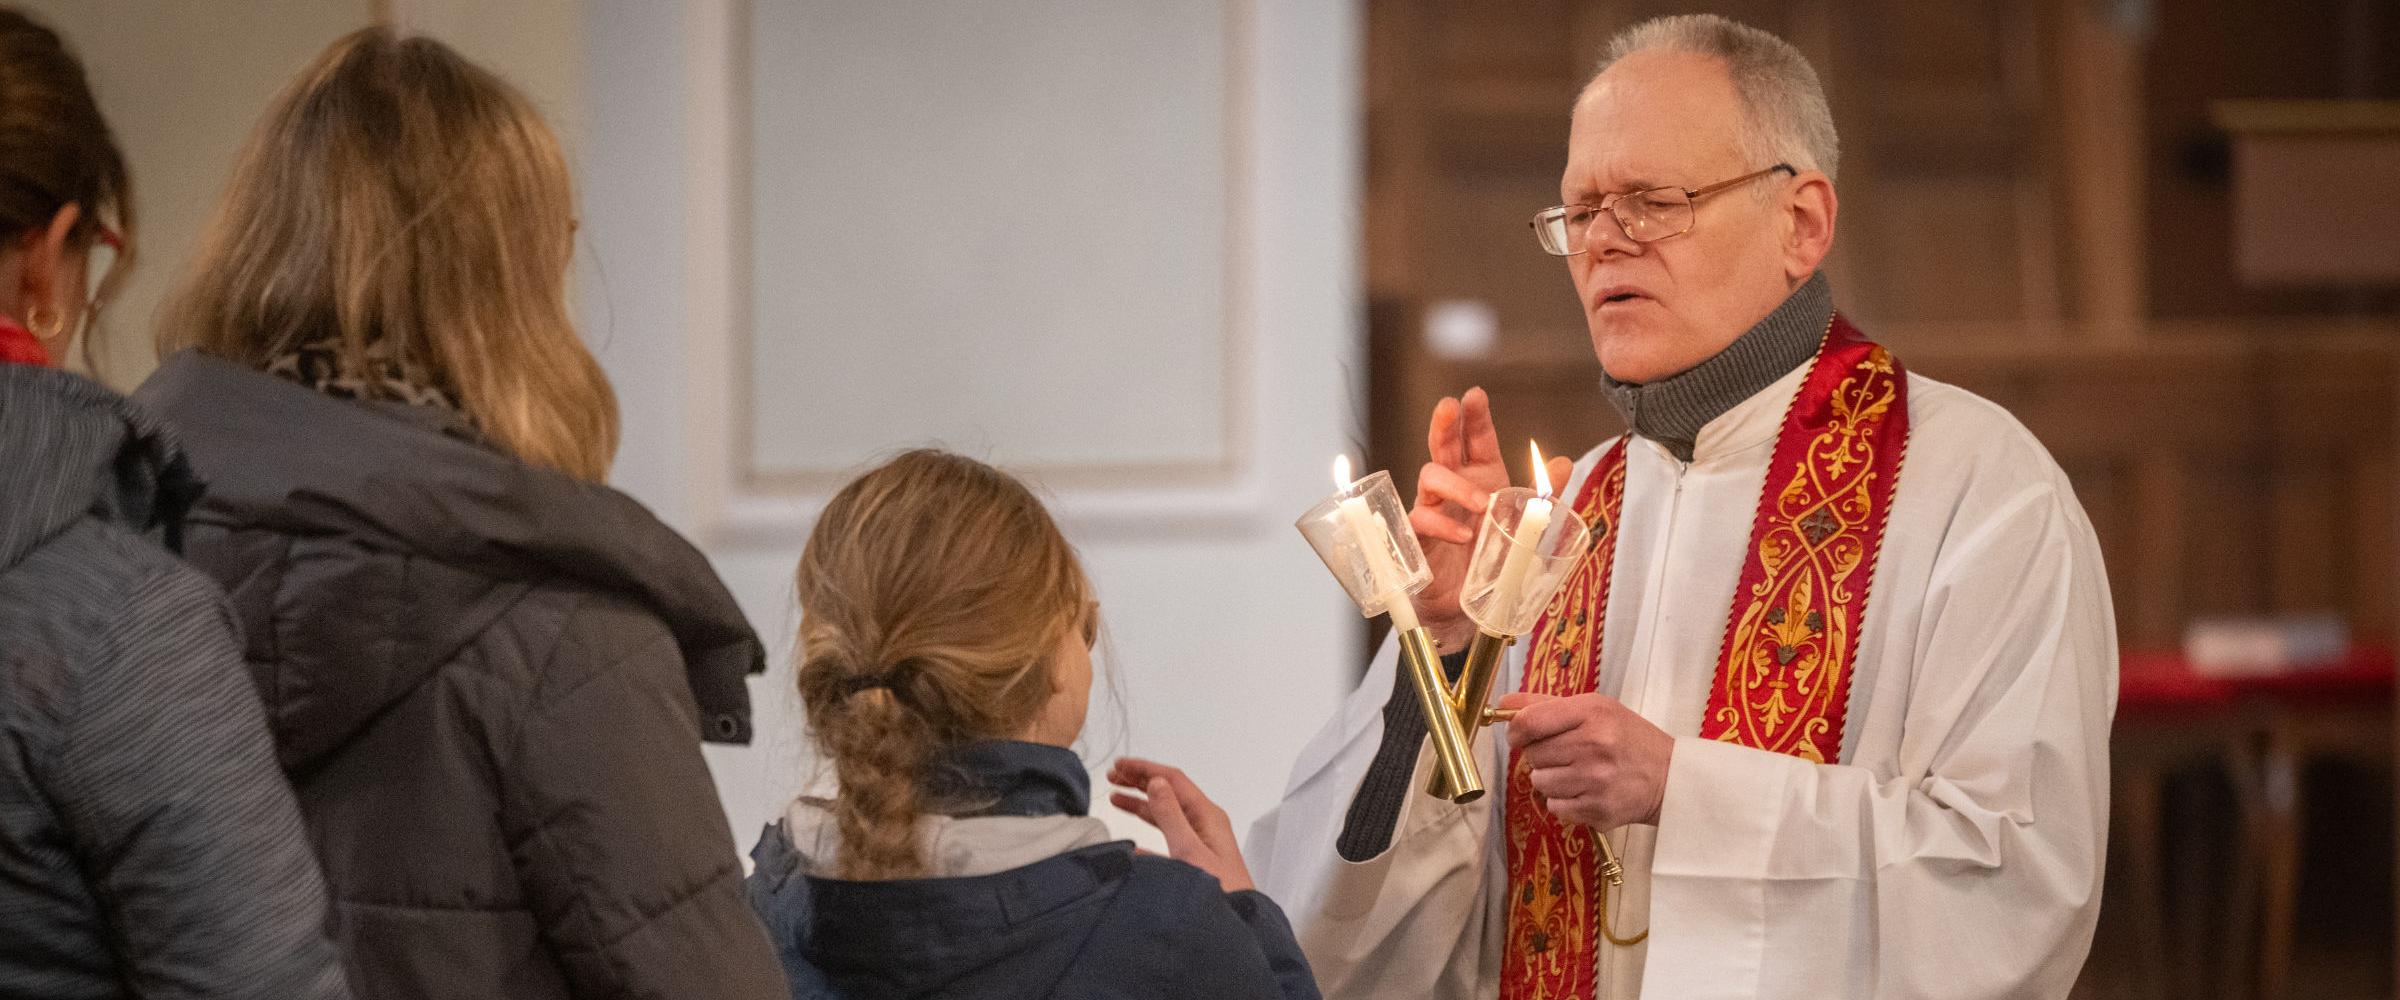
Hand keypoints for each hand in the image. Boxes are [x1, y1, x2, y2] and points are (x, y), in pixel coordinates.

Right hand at [1107, 758, 1254, 892]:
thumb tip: (1156, 783)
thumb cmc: (1220, 890)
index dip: (1145, 769)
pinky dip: (1147, 835)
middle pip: (1169, 793)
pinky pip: (1166, 839)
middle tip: (1113, 777)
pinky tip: (1131, 843)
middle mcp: (1204, 824)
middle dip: (1140, 782)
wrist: (1236, 925)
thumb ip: (1171, 816)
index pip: (1173, 780)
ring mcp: (1200, 841)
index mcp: (1207, 815)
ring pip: (1165, 814)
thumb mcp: (1189, 850)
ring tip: (1115, 798)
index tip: (1120, 766)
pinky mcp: (1194, 860)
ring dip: (1141, 804)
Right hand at [1410, 388, 1575, 649]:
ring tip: (1482, 504)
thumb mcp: (1524, 527)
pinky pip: (1422, 518)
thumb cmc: (1491, 561)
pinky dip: (1445, 525)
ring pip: (1430, 476)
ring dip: (1457, 485)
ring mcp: (1434, 508)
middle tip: (1449, 406)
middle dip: (1445, 424)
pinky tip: (1465, 535)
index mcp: (1481, 478)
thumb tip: (1562, 463)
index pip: (1476, 440)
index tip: (1475, 395)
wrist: (1467, 607)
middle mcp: (1455, 487)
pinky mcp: (1419, 535)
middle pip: (1443, 445)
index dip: (1475, 417)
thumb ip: (1543, 497)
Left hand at [1498, 691, 1674, 829]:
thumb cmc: (1628, 739)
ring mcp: (1596, 780)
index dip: (1516, 731)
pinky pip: (1555, 807)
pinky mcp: (1598, 809)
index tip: (1519, 736)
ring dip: (1552, 780)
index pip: (1529, 722)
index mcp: (1592, 713)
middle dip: (1542, 755)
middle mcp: (1594, 745)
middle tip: (1567, 754)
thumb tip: (1503, 704)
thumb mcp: (1596, 708)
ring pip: (1540, 782)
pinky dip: (1564, 802)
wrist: (1670, 777)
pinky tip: (1585, 791)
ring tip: (1578, 773)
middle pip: (1533, 755)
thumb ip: (1546, 704)